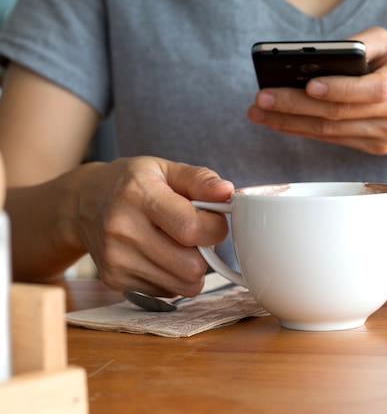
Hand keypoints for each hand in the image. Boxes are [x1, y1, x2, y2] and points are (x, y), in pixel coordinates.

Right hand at [71, 157, 233, 296]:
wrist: (81, 204)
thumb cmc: (131, 183)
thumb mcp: (165, 169)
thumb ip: (200, 179)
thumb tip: (228, 192)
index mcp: (139, 195)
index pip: (192, 229)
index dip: (215, 228)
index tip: (212, 219)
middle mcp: (123, 230)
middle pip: (192, 265)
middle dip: (205, 252)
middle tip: (195, 235)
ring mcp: (117, 260)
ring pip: (184, 285)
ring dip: (192, 268)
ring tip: (178, 245)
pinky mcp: (115, 281)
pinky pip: (168, 293)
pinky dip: (173, 278)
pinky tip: (161, 256)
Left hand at [247, 27, 386, 154]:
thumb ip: (360, 45)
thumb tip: (315, 58)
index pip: (371, 89)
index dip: (338, 89)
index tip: (307, 85)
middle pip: (341, 114)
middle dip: (297, 107)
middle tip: (263, 99)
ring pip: (333, 132)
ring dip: (292, 123)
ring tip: (261, 112)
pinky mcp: (375, 148)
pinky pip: (335, 140)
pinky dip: (305, 131)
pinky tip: (282, 122)